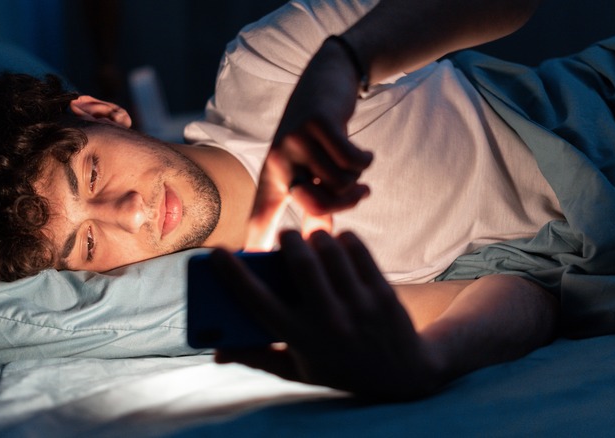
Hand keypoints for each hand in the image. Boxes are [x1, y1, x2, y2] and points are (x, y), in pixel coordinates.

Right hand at [211, 230, 444, 399]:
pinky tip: (339, 245)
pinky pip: (357, 250)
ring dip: (317, 236)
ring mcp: (358, 305)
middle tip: (286, 236)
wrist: (402, 377)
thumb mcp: (297, 371)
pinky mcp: (382, 292)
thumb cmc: (339, 369)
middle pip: (299, 262)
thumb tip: (216, 352)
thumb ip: (257, 358)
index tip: (216, 252)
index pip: (257, 301)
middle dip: (288, 238)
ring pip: (329, 249)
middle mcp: (328, 321)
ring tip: (313, 240)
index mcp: (300, 339)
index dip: (232, 273)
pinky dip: (345, 239)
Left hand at [245, 39, 372, 249]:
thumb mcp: (310, 167)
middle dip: (345, 204)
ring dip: (357, 176)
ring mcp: (296, 139)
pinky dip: (365, 159)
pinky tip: (365, 153)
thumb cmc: (318, 134)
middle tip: (361, 194)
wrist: (326, 78)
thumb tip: (322, 239)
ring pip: (340, 182)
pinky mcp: (317, 123)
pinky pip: (353, 161)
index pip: (262, 213)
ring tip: (354, 162)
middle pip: (317, 205)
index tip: (248, 263)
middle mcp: (278, 159)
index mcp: (273, 176)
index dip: (256, 240)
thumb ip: (316, 202)